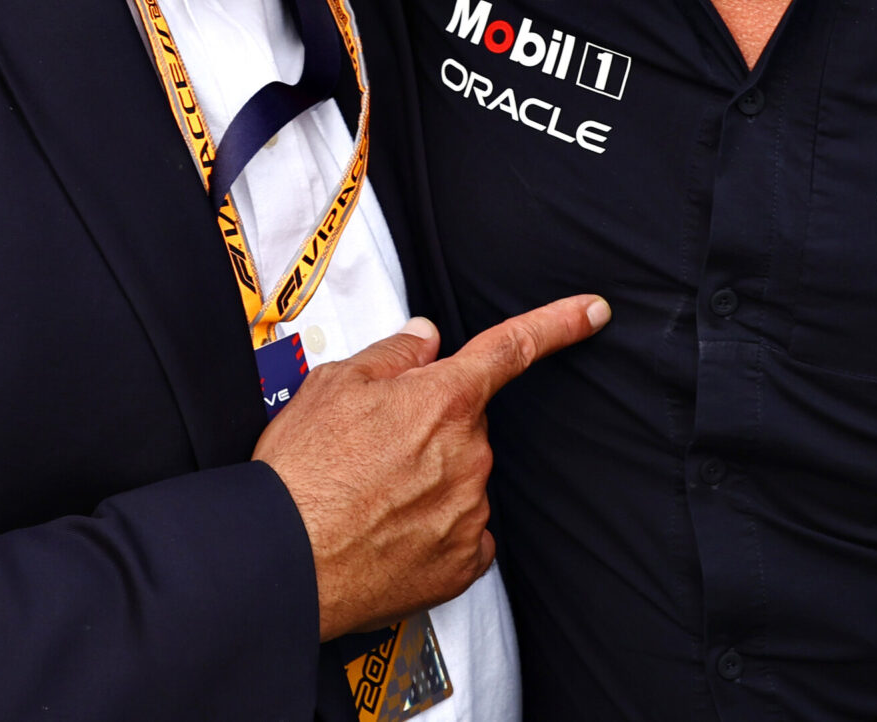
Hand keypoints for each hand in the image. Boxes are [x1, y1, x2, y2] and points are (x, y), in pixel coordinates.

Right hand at [254, 297, 609, 639]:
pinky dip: (436, 528)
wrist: (284, 559)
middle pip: (466, 424)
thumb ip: (391, 355)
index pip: (512, 347)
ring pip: (463, 478)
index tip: (591, 313)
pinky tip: (392, 531)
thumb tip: (424, 340)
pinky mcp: (462, 563)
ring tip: (369, 496)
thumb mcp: (332, 385)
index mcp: (443, 399)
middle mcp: (469, 454)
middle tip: (373, 449)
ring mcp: (471, 511)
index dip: (559, 324)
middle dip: (430, 427)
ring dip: (429, 479)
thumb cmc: (302, 474)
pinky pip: (464, 532)